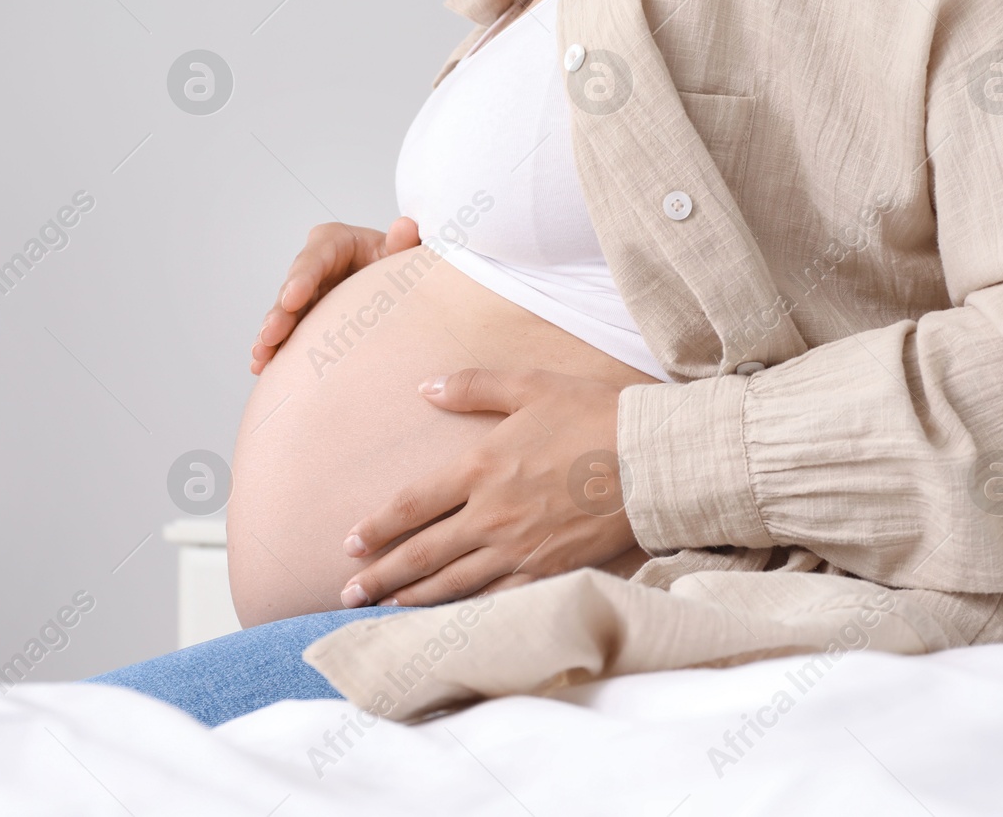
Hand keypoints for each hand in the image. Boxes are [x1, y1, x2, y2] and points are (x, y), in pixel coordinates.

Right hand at [250, 216, 419, 374]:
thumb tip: (404, 228)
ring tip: (261, 358)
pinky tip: (263, 368)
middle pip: (293, 288)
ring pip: (286, 316)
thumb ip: (406, 242)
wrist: (407, 288)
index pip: (316, 255)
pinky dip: (277, 352)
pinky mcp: (309, 319)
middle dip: (279, 314)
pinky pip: (290, 335)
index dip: (302, 278)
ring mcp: (310, 295)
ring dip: (271, 337)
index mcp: (336, 242)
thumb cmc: (403, 264)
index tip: (292, 299)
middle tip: (270, 335)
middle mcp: (316, 267)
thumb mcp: (406, 252)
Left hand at [338, 368, 638, 607]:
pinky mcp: (551, 569)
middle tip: (348, 593)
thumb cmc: (594, 414)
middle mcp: (492, 514)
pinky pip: (499, 597)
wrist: (654, 459)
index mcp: (481, 467)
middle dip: (381, 576)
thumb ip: (472, 386)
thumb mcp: (529, 384)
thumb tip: (424, 387)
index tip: (350, 543)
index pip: (412, 505)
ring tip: (386, 609)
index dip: (377, 527)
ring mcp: (521, 548)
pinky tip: (451, 618)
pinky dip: (468, 610)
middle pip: (423, 554)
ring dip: (415, 598)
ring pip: (455, 582)